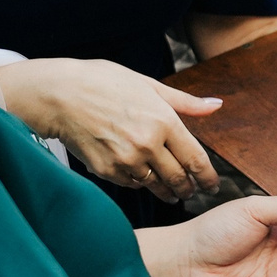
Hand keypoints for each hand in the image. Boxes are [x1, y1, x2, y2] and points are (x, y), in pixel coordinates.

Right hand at [0, 58, 218, 201]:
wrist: (60, 95)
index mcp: (164, 121)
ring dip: (167, 191)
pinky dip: (140, 183)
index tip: (213, 185)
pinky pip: (132, 184)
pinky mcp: (107, 171)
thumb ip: (185, 102)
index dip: (208, 177)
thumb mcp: (149, 85)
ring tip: (172, 193)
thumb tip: (216, 106)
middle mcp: (148, 144)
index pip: (196, 159)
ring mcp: (126, 160)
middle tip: (192, 191)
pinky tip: (143, 179)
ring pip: (156, 185)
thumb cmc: (104, 83)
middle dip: (189, 188)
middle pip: (178, 178)